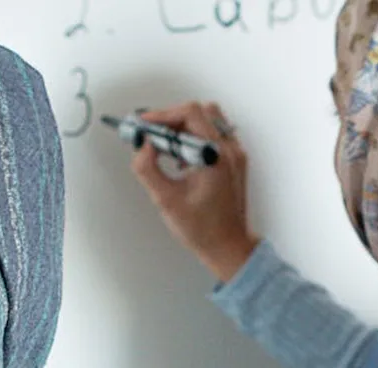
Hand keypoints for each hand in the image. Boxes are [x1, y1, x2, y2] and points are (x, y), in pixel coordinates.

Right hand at [131, 102, 257, 282]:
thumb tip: (142, 147)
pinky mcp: (234, 161)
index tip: (143, 125)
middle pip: (199, 112)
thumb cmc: (202, 229)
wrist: (228, 245)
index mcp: (215, 156)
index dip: (162, 115)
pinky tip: (181, 159)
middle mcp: (230, 150)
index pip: (189, 115)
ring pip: (209, 120)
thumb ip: (148, 170)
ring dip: (184, 127)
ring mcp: (235, 154)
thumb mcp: (166, 200)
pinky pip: (214, 135)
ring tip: (165, 147)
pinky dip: (195, 138)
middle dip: (171, 119)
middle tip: (151, 133)